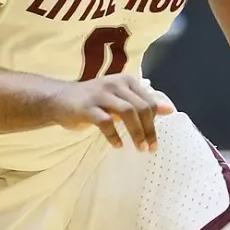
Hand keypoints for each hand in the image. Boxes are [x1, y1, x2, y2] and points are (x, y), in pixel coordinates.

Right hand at [52, 74, 175, 151]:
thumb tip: (169, 110)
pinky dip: (114, 135)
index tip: (154, 140)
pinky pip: (105, 122)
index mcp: (126, 81)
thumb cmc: (94, 100)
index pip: (148, 101)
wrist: (60, 99)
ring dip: (136, 132)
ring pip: (127, 112)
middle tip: (151, 148)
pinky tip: (118, 145)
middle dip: (149, 129)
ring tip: (139, 148)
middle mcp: (115, 84)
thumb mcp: (120, 98)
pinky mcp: (87, 107)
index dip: (155, 121)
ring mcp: (100, 95)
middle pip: (140, 107)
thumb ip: (142, 103)